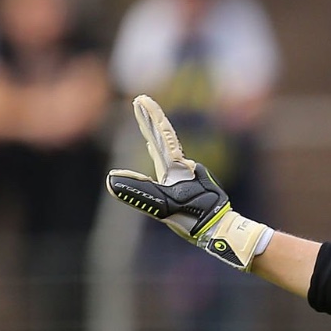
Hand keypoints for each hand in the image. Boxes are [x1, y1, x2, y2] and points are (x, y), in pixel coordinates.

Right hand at [105, 95, 270, 269]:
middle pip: (163, 139)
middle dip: (150, 120)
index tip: (142, 99)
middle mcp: (183, 168)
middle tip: (140, 101)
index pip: (162, 137)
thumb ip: (138, 193)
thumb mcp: (164, 207)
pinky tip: (153, 151)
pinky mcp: (186, 185)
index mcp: (177, 168)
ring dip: (155, 134)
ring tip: (145, 121)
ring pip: (167, 150)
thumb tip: (111, 179)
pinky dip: (159, 153)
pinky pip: (168, 164)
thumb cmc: (195, 219)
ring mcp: (186, 175)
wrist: (220, 230)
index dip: (151, 118)